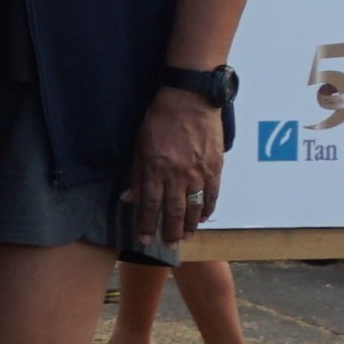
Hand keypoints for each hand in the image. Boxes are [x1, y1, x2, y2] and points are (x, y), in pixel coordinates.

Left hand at [126, 88, 228, 251]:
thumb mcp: (139, 144)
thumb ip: (136, 174)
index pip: (150, 205)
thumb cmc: (159, 118)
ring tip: (185, 237)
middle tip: (168, 245)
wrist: (190, 98)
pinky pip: (212, 195)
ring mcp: (198, 172)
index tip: (144, 239)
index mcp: (155, 168)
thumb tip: (128, 199)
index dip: (146, 224)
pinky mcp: (215, 167)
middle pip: (174, 212)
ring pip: (195, 208)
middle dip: (170, 231)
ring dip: (190, 226)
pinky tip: (204, 218)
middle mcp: (177, 175)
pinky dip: (208, 209)